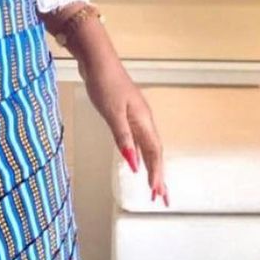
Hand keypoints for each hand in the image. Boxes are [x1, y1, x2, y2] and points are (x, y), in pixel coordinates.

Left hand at [81, 56, 169, 206]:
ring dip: (151, 167)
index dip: (156, 174)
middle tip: (161, 198)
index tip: (156, 193)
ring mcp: (136, 117)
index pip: (154, 153)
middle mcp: (144, 121)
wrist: (98, 61)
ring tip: (153, 186)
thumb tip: (133, 164)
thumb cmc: (105, 83)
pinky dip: (139, 154)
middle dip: (159, 176)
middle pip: (155, 153)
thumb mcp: (112, 113)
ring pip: (147, 147)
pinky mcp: (126, 114)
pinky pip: (138, 140)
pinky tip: (136, 162)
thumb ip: (123, 138)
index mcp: (143, 121)